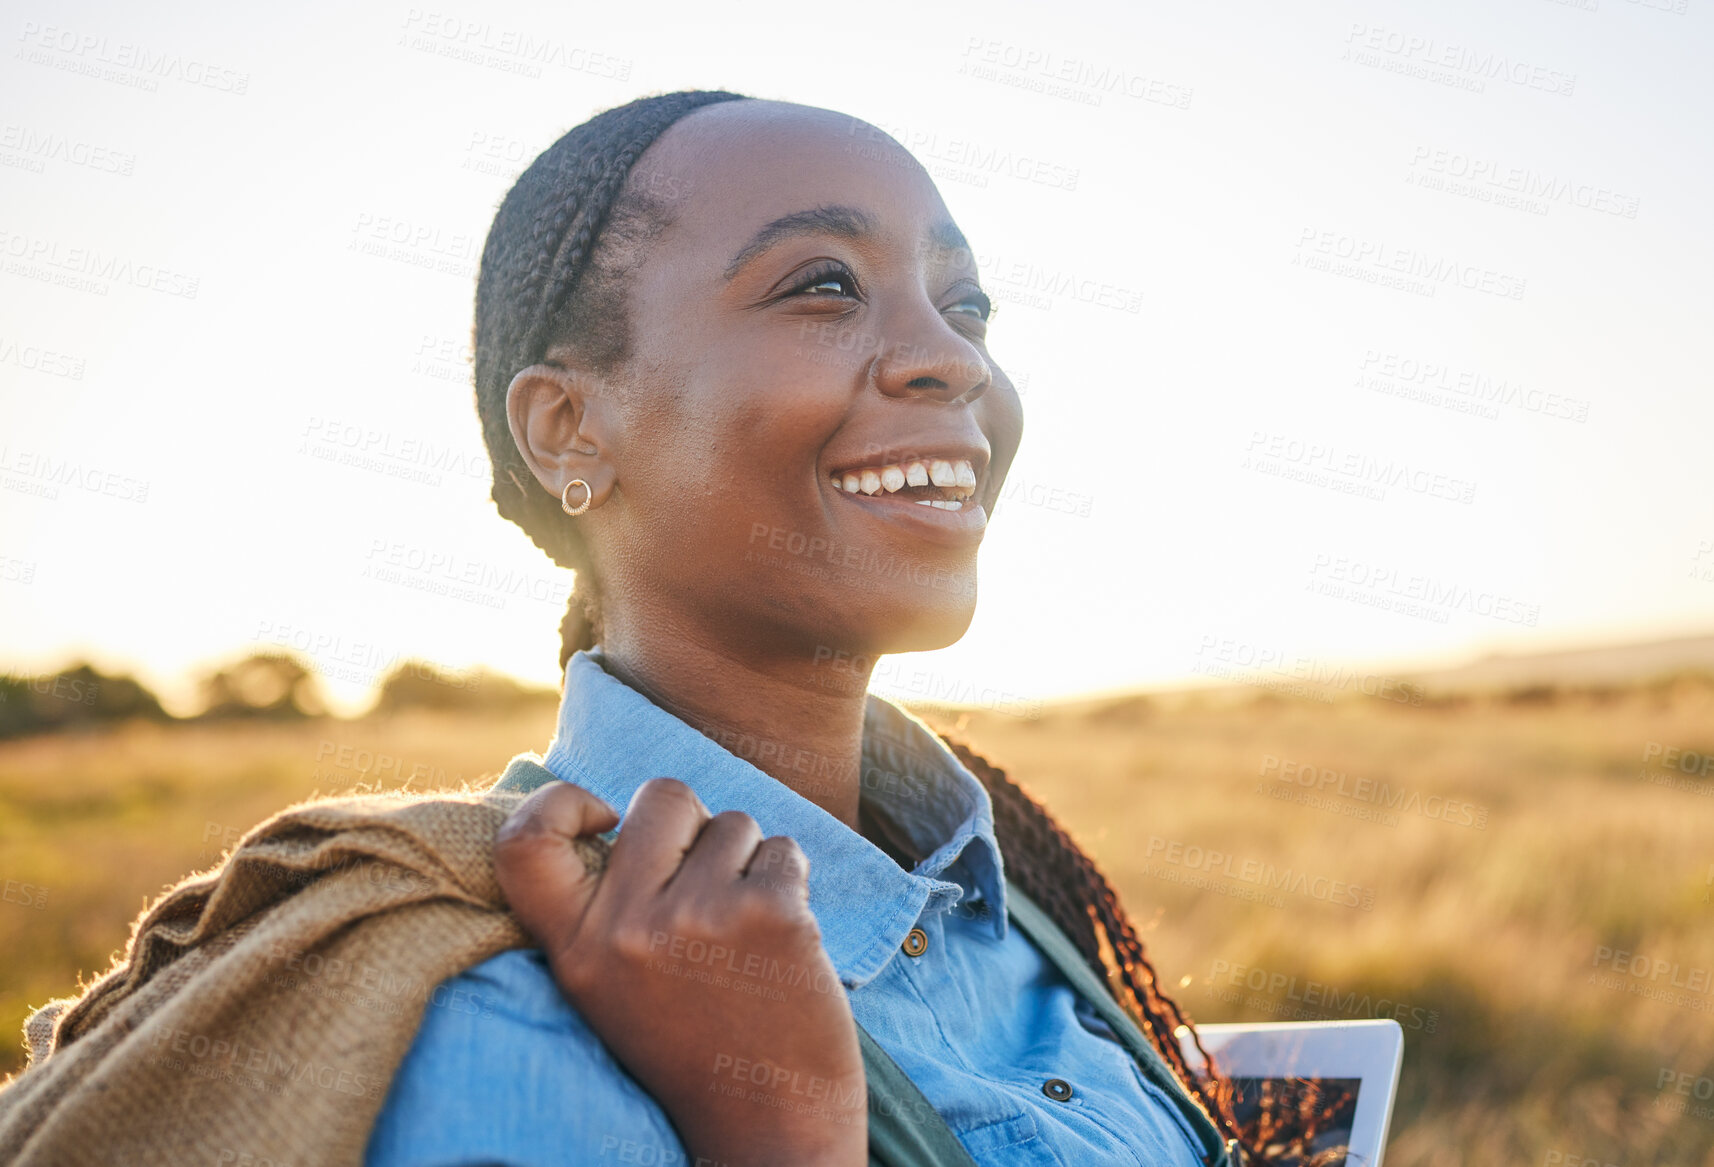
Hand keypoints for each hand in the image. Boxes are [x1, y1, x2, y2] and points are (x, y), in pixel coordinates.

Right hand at [494, 778, 866, 1166]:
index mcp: (577, 949)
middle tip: (703, 888)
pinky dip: (790, 883)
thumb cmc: (693, 1044)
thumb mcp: (610, 987)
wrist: (768, 1126)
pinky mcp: (773, 914)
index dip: (559, 803)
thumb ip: (603, 906)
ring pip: (733, 822)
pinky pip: (784, 850)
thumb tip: (615, 813)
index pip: (523, 843)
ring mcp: (702, 916)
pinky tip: (780, 944)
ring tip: (742, 934)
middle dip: (692, 827)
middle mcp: (629, 928)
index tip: (603, 817)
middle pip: (662, 797)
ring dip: (746, 863)